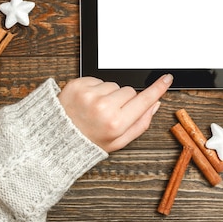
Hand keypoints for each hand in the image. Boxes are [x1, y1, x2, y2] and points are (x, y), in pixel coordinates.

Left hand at [58, 74, 172, 151]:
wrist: (55, 138)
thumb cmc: (87, 141)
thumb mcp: (118, 142)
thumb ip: (140, 124)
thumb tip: (154, 104)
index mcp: (115, 123)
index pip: (143, 100)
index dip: (157, 89)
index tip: (167, 79)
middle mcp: (103, 107)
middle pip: (130, 91)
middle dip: (124, 100)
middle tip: (109, 114)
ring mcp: (89, 94)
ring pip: (113, 85)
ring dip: (108, 94)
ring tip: (95, 109)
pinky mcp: (78, 84)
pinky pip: (97, 80)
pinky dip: (94, 89)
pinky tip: (86, 102)